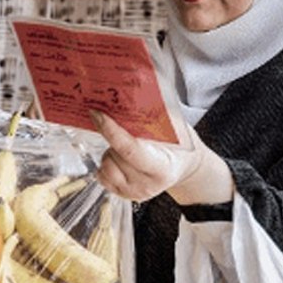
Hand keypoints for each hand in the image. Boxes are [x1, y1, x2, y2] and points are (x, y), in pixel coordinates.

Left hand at [90, 111, 233, 204]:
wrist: (185, 167)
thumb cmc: (179, 143)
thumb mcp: (174, 126)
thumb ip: (155, 113)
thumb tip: (132, 86)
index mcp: (161, 167)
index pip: (128, 148)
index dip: (110, 130)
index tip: (97, 114)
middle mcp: (146, 185)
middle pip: (114, 155)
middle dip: (114, 139)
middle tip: (127, 131)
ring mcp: (134, 193)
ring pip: (105, 166)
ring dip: (110, 153)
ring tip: (127, 148)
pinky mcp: (124, 196)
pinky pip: (102, 176)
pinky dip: (108, 164)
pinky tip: (122, 159)